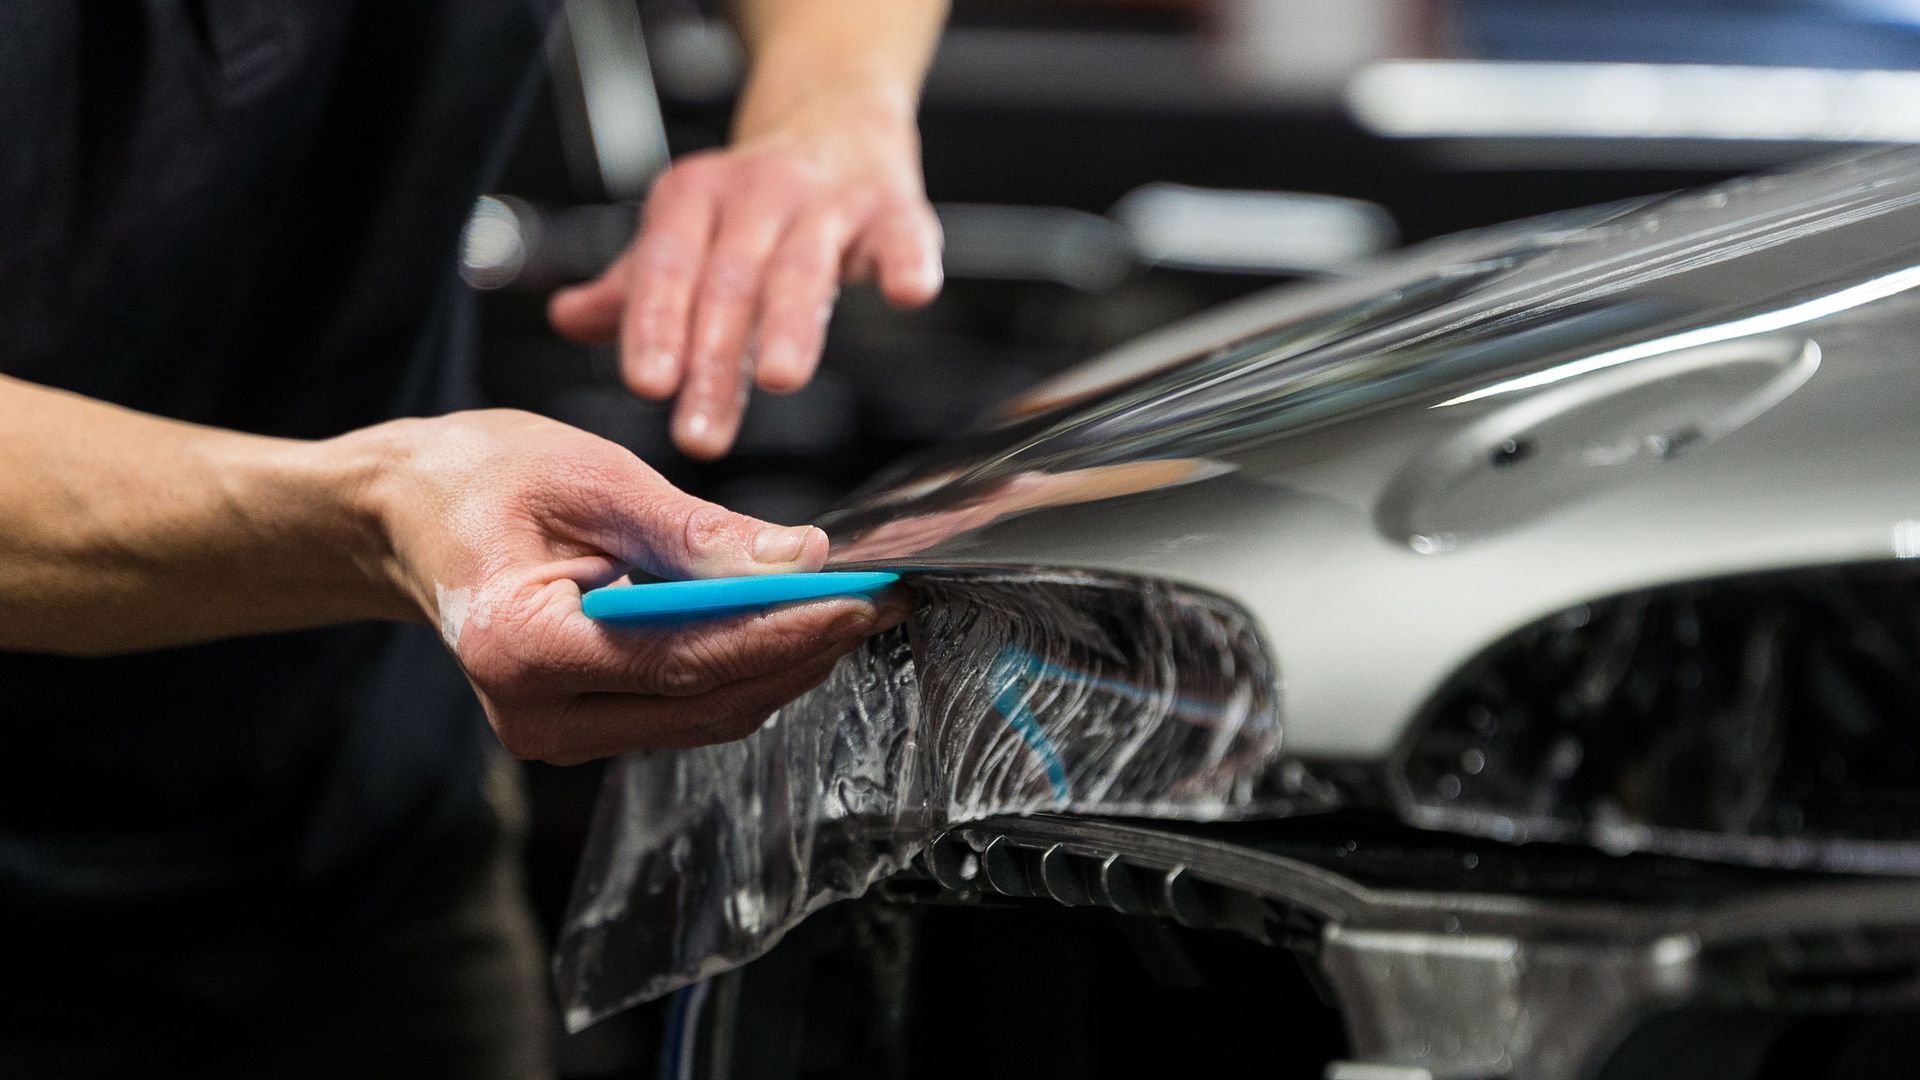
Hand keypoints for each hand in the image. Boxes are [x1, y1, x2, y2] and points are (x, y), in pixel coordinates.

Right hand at [359, 409, 904, 763]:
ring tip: (850, 605)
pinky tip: (790, 621)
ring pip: (706, 715)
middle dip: (802, 653)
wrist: (411, 515)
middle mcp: (538, 716)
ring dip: (784, 665)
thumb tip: (799, 559)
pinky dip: (745, 666)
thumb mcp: (588, 478)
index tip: (862, 599)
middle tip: (878, 599)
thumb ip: (692, 530)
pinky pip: (686, 706)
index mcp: (521, 649)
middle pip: (707, 702)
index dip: (785, 634)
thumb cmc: (482, 480)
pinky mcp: (586, 726)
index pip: (685, 660)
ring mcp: (561, 733)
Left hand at [547, 90, 943, 459]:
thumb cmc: (755, 201)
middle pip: (731, 282)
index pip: (668, 268)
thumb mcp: (685, 234)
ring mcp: (827, 201)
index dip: (656, 325)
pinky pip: (902, 235)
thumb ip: (635, 288)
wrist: (835, 122)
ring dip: (791, 323)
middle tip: (700, 433)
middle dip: (715, 358)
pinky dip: (906, 262)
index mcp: (694, 199)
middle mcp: (757, 193)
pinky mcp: (894, 209)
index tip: (648, 384)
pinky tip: (908, 294)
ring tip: (780, 378)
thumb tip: (568, 318)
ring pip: (804, 265)